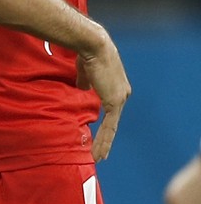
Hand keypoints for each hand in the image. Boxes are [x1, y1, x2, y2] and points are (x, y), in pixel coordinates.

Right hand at [75, 35, 129, 161]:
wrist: (93, 46)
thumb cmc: (87, 54)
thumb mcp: (86, 71)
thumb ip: (85, 82)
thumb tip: (81, 89)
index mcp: (116, 87)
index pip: (110, 110)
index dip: (104, 124)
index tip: (98, 135)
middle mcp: (122, 94)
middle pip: (113, 121)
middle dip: (106, 138)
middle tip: (100, 153)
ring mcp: (120, 98)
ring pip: (112, 126)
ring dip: (104, 143)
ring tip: (98, 157)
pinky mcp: (114, 102)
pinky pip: (109, 126)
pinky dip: (103, 140)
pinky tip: (98, 151)